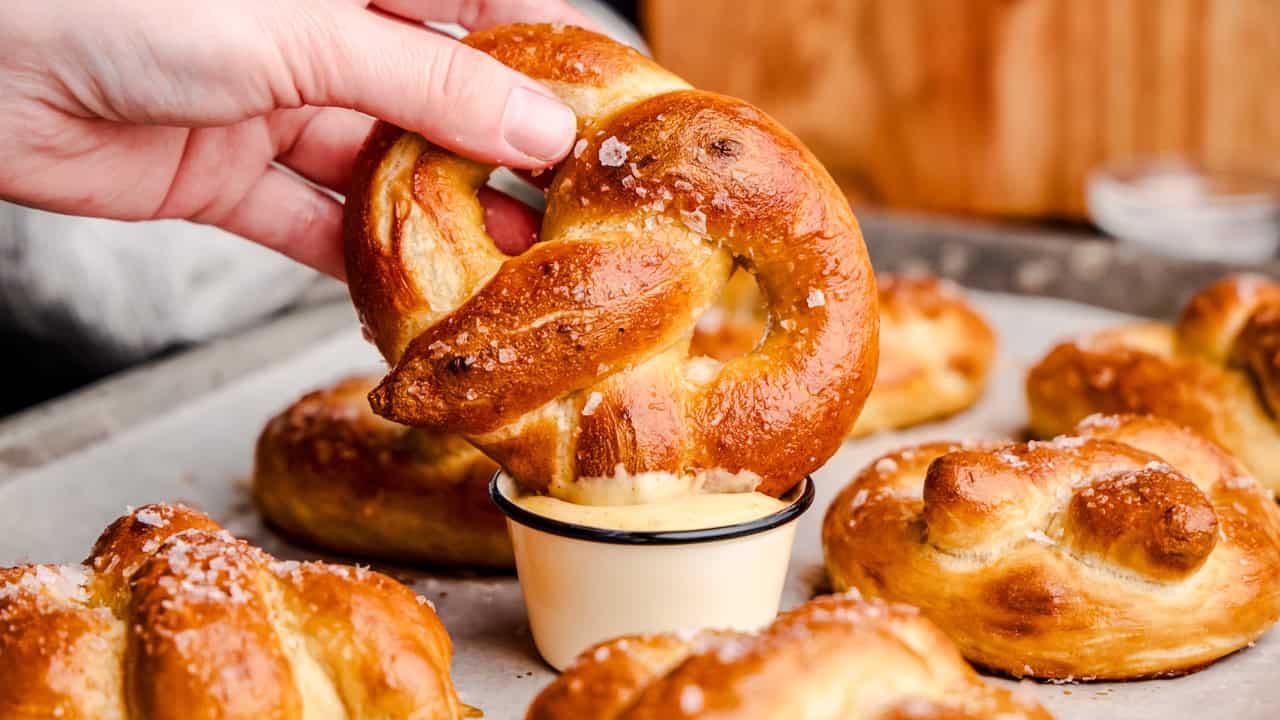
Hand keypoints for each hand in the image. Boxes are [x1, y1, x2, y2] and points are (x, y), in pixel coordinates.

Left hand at [0, 0, 590, 278]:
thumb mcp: (303, 31)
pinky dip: (354, 264)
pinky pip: (307, 225)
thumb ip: (422, 83)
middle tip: (567, 212)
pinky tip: (413, 293)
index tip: (607, 111)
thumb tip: (536, 126)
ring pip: (379, 172)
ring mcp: (268, 106)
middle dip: (498, 156)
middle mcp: (314, 35)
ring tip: (510, 268)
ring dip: (438, 221)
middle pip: (433, 101)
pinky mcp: (221, 176)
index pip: (475, 8)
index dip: (543, 59)